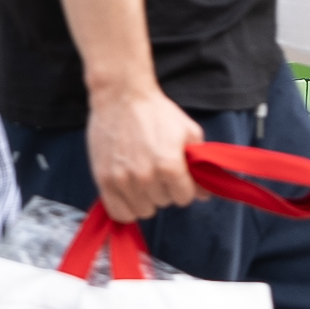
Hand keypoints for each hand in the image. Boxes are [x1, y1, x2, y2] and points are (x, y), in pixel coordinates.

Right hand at [84, 84, 202, 223]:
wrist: (121, 96)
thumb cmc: (156, 111)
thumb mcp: (188, 132)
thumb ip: (198, 165)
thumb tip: (205, 194)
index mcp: (170, 165)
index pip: (184, 198)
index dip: (184, 186)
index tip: (177, 175)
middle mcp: (146, 176)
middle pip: (163, 202)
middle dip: (165, 189)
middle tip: (157, 170)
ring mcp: (123, 180)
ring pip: (143, 210)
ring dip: (146, 198)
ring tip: (142, 179)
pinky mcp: (104, 180)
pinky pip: (118, 212)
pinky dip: (127, 208)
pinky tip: (129, 193)